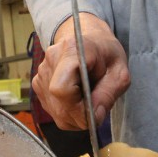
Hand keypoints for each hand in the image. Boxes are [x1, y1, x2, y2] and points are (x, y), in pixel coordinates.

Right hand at [31, 13, 129, 130]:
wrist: (89, 38)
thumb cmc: (105, 53)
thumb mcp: (119, 72)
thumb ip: (108, 94)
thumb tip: (94, 118)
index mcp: (71, 50)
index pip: (62, 89)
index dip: (79, 109)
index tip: (96, 112)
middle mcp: (51, 60)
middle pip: (60, 105)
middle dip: (81, 116)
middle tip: (97, 106)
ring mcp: (41, 72)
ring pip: (56, 111)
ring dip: (76, 115)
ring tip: (89, 98)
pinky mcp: (38, 83)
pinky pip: (53, 109)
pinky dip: (68, 112)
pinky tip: (78, 98)